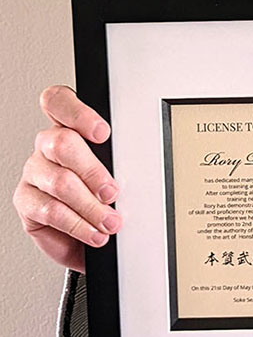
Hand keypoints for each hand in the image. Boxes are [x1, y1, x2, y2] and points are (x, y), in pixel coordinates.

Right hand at [13, 85, 120, 272]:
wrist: (89, 234)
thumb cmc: (105, 194)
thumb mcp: (118, 170)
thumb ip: (120, 160)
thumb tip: (142, 167)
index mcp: (69, 126)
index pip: (59, 102)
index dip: (78, 113)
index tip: (103, 133)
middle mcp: (47, 145)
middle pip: (61, 143)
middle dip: (93, 170)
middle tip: (113, 192)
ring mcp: (34, 172)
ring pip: (60, 181)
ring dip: (91, 206)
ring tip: (110, 221)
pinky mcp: (26, 202)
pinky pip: (51, 211)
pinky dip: (79, 224)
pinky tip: (94, 232)